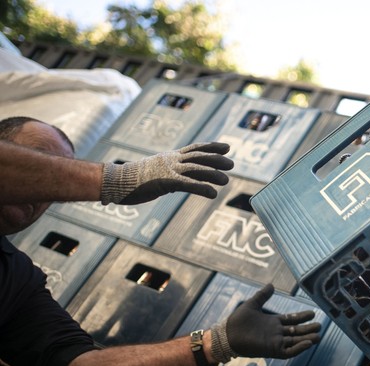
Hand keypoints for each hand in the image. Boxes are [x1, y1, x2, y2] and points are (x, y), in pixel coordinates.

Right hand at [100, 142, 233, 204]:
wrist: (115, 181)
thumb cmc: (133, 179)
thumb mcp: (155, 171)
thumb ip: (170, 172)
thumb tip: (180, 178)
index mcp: (170, 157)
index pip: (195, 148)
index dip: (211, 147)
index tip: (226, 147)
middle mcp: (171, 160)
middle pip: (199, 157)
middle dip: (216, 160)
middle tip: (232, 164)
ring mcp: (168, 170)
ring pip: (196, 169)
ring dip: (213, 174)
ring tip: (226, 180)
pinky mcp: (165, 182)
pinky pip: (187, 184)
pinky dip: (202, 188)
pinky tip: (212, 194)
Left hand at [210, 284, 321, 360]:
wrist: (227, 334)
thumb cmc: (237, 321)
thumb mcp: (252, 304)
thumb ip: (263, 295)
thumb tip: (271, 285)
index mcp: (273, 323)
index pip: (292, 320)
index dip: (302, 317)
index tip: (313, 313)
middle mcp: (276, 333)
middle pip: (296, 332)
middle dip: (308, 329)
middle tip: (320, 325)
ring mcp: (275, 342)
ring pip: (295, 342)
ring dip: (307, 339)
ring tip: (318, 336)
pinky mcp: (272, 350)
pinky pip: (288, 351)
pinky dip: (298, 348)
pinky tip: (307, 343)